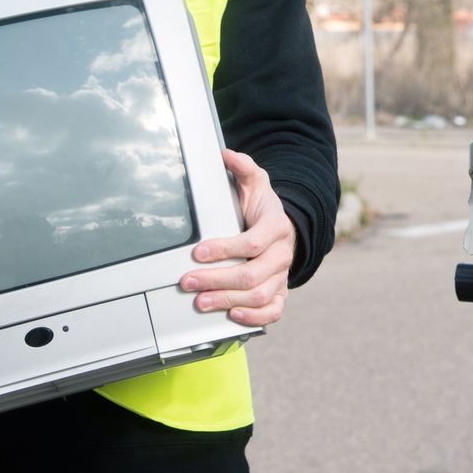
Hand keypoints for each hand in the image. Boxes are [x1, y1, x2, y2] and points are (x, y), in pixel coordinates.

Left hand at [181, 149, 296, 326]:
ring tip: (201, 302)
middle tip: (188, 282)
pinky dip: (253, 317)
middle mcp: (282, 255)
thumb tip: (226, 155)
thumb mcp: (255, 184)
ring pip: (259, 295)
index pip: (252, 243)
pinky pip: (273, 311)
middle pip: (253, 274)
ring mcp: (282, 276)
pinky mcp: (280, 292)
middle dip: (217, 280)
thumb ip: (243, 168)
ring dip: (227, 301)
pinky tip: (231, 315)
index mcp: (276, 227)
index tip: (198, 252)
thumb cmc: (262, 208)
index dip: (224, 249)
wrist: (284, 229)